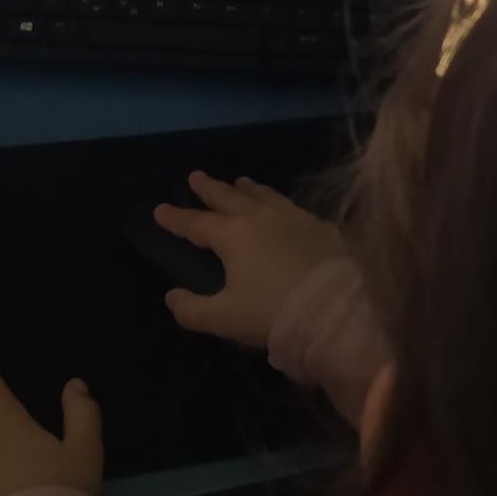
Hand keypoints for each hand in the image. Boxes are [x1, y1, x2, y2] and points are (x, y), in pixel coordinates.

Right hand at [155, 172, 345, 348]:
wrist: (335, 310)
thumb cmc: (273, 313)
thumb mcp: (224, 319)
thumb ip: (192, 309)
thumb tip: (172, 296)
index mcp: (233, 235)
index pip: (196, 223)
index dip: (176, 218)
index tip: (160, 209)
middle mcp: (261, 217)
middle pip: (229, 197)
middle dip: (209, 187)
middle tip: (196, 176)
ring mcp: (294, 217)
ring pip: (264, 195)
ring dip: (247, 188)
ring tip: (239, 181)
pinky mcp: (321, 226)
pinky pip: (293, 207)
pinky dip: (279, 202)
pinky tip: (284, 208)